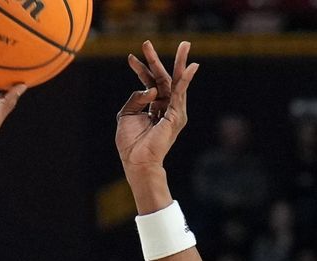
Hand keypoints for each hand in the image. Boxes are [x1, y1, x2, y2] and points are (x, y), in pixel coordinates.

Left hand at [116, 41, 198, 170]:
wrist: (136, 161)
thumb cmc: (131, 143)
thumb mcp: (127, 115)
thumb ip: (135, 98)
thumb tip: (149, 88)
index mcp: (154, 107)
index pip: (149, 83)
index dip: (140, 70)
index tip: (130, 58)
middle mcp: (165, 107)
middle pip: (164, 79)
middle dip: (156, 60)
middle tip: (149, 42)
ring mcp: (172, 111)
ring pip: (175, 82)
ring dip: (179, 63)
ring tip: (185, 45)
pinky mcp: (175, 116)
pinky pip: (180, 94)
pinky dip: (185, 80)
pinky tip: (190, 67)